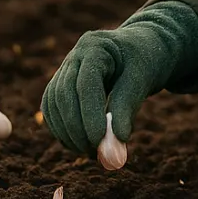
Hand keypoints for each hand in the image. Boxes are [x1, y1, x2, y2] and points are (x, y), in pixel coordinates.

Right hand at [41, 1, 197, 153]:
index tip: (98, 141)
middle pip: (64, 94)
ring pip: (53, 104)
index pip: (86, 83)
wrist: (141, 49)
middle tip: (92, 152)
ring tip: (90, 151)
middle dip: (75, 127)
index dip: (89, 114)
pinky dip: (62, 129)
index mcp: (96, 46)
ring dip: (66, 133)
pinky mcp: (61, 83)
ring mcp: (65, 68)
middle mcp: (75, 55)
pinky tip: (79, 144)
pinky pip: (52, 109)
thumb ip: (126, 109)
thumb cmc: (144, 62)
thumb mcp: (142, 81)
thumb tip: (114, 147)